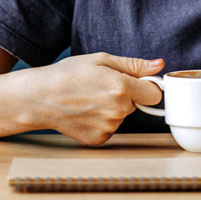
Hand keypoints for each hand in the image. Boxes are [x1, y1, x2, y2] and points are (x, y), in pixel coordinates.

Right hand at [15, 52, 164, 146]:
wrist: (42, 97)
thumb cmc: (69, 73)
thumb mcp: (101, 59)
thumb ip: (134, 65)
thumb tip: (159, 65)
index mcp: (121, 87)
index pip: (155, 94)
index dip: (148, 86)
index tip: (139, 82)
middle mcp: (117, 111)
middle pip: (137, 104)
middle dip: (127, 94)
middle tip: (104, 84)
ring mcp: (108, 128)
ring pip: (123, 115)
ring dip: (114, 107)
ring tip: (91, 97)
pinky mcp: (99, 139)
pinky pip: (111, 127)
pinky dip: (103, 120)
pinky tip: (87, 110)